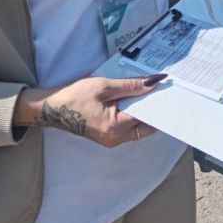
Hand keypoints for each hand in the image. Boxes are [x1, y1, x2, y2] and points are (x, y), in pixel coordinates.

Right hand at [13, 74, 165, 147]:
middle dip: (155, 109)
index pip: (147, 116)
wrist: (51, 108)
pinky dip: (134, 114)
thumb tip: (154, 82)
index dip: (158, 103)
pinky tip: (136, 99)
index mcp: (116, 127)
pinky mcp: (107, 136)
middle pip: (145, 126)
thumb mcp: (104, 86)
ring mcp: (112, 140)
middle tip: (164, 91)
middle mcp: (116, 138)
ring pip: (138, 128)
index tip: (170, 91)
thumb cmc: (75, 96)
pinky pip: (128, 127)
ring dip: (144, 111)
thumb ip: (131, 86)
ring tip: (151, 93)